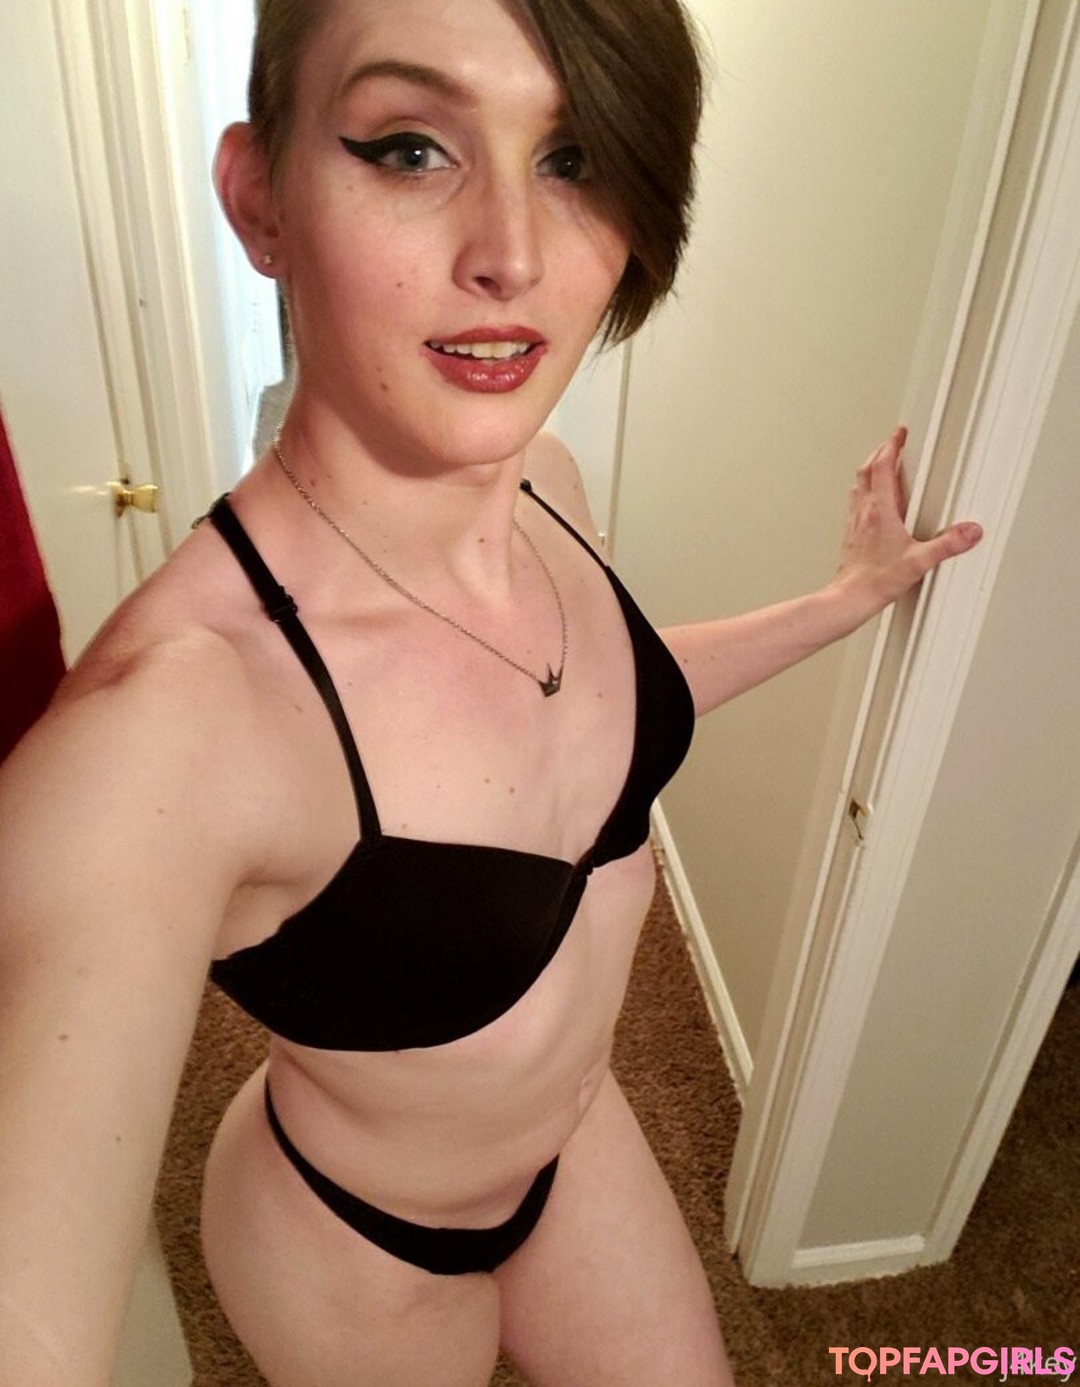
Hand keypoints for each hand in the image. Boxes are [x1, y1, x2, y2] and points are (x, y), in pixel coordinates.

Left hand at [831, 426, 982, 618]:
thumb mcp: (920, 561)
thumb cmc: (877, 580)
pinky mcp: (852, 533)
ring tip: (882, 463)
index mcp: (880, 510)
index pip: (882, 466)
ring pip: (859, 484)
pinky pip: (856, 502)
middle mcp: (864, 511)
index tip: (900, 434)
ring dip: (870, 469)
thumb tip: (969, 532)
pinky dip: (865, 491)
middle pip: (867, 469)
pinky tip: (874, 500)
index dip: (891, 445)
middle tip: (892, 442)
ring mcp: (855, 521)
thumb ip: (948, 544)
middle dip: (880, 451)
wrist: (852, 596)